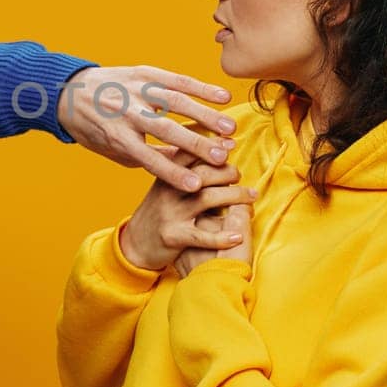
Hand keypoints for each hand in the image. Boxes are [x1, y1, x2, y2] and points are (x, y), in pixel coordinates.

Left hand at [58, 65, 238, 190]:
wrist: (69, 93)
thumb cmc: (96, 130)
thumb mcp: (114, 151)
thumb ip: (148, 157)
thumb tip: (185, 169)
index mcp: (116, 136)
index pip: (148, 157)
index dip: (172, 173)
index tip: (197, 185)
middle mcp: (126, 112)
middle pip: (165, 129)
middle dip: (195, 144)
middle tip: (223, 157)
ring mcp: (135, 89)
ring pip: (174, 102)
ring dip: (205, 114)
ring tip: (229, 128)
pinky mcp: (142, 72)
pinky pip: (175, 79)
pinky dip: (200, 87)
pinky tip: (222, 97)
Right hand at [118, 150, 257, 270]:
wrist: (135, 245)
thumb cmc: (160, 211)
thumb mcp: (165, 185)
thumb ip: (184, 168)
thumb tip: (214, 145)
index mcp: (166, 174)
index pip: (189, 151)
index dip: (213, 145)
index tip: (232, 142)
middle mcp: (167, 190)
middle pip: (203, 172)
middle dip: (228, 171)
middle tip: (240, 175)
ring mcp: (170, 213)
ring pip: (208, 198)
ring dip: (236, 196)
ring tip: (251, 197)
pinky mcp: (173, 236)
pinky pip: (202, 236)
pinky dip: (223, 236)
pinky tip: (238, 236)